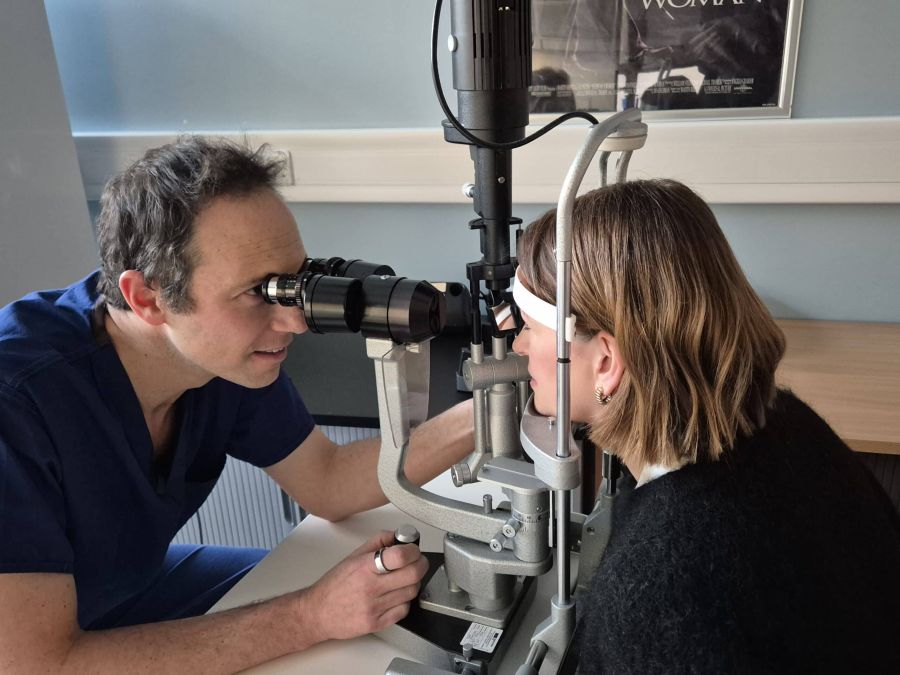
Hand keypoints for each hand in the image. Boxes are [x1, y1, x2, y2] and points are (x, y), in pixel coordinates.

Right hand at [298, 530, 427, 642]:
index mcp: (365, 567)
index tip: (413, 549)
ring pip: (412, 592)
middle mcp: (371, 587)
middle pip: (413, 575)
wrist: (317, 613)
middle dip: (420, 565)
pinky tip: (395, 596)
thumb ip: (377, 542)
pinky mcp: (377, 624)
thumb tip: (398, 535)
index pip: (400, 556)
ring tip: (403, 579)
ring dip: (413, 583)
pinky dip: (404, 601)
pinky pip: (404, 610)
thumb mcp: (353, 556)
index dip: (413, 550)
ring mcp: (375, 607)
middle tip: (417, 562)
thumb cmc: (334, 584)